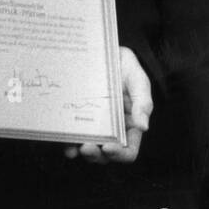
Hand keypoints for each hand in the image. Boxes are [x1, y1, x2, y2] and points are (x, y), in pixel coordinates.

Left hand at [64, 46, 152, 164]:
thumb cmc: (126, 68)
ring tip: (74, 147)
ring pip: (87, 149)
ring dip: (80, 152)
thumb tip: (144, 126)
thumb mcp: (138, 81)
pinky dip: (67, 142)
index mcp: (130, 126)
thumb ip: (143, 102)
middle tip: (87, 147)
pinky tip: (64, 139)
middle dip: (96, 155)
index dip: (120, 154)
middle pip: (105, 155)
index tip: (109, 148)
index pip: (128, 151)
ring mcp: (93, 127)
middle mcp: (112, 131)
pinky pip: (71, 136)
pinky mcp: (78, 119)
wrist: (106, 52)